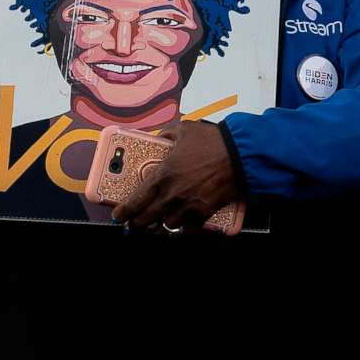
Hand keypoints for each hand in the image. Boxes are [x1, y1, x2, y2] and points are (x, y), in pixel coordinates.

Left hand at [111, 123, 241, 233]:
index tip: (118, 215)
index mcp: (162, 175)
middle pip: (146, 219)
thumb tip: (159, 138)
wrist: (240, 155)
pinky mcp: (204, 213)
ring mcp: (188, 207)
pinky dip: (183, 229)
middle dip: (137, 224)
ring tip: (158, 223)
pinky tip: (181, 226)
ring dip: (161, 225)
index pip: (135, 201)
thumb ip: (166, 135)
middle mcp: (172, 195)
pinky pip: (188, 229)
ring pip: (167, 226)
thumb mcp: (184, 130)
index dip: (123, 212)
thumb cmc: (213, 142)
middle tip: (133, 224)